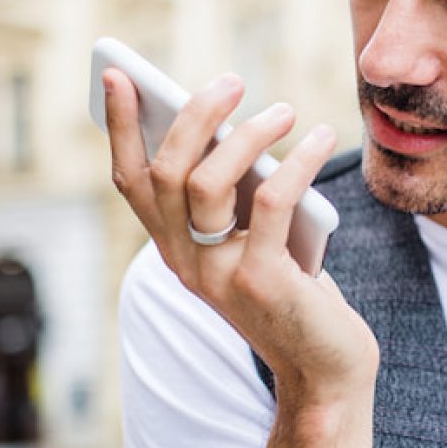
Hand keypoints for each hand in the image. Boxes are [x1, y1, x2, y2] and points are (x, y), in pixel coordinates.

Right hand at [104, 68, 377, 396]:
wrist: (327, 372)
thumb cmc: (296, 295)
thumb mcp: (257, 242)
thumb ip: (238, 199)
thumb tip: (237, 128)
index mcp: (175, 250)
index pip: (131, 182)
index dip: (120, 128)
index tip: (119, 75)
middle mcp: (185, 263)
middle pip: (166, 171)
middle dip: (193, 115)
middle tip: (231, 82)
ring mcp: (218, 275)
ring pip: (207, 182)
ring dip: (247, 134)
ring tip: (284, 111)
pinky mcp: (262, 282)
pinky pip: (270, 201)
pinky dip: (296, 161)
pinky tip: (317, 137)